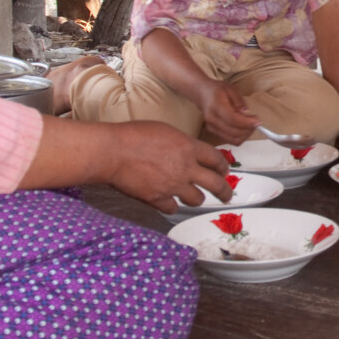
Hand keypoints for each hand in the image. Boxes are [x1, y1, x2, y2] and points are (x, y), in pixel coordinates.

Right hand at [106, 121, 232, 213]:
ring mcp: (173, 185)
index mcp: (189, 147)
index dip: (223, 167)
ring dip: (195, 198)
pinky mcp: (158, 199)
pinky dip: (171, 206)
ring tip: (192, 197)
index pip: (217, 159)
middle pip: (216, 184)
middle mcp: (186, 168)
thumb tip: (188, 151)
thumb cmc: (133, 135)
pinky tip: (168, 201)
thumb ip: (181, 143)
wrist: (112, 152)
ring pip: (197, 199)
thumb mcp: (165, 130)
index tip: (224, 171)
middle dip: (225, 192)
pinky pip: (173, 208)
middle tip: (227, 196)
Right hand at [197, 81, 259, 143]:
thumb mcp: (231, 89)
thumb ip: (239, 101)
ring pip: (233, 139)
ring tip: (250, 125)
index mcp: (216, 106)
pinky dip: (240, 137)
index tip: (258, 121)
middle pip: (234, 132)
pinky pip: (231, 140)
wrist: (203, 94)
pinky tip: (243, 128)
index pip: (233, 119)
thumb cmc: (218, 90)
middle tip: (256, 122)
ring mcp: (212, 128)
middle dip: (249, 129)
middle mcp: (212, 119)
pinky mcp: (214, 132)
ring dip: (246, 135)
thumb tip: (246, 113)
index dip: (247, 122)